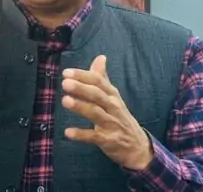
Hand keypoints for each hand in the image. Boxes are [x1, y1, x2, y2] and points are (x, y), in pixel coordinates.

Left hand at [61, 55, 153, 169]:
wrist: (137, 145)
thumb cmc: (119, 117)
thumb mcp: (113, 96)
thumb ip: (102, 78)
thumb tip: (100, 57)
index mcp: (112, 95)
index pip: (98, 81)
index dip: (82, 76)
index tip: (66, 73)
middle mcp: (113, 107)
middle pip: (97, 95)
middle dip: (81, 88)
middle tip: (64, 83)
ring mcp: (111, 123)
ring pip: (95, 113)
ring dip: (80, 107)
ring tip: (65, 100)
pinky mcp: (108, 140)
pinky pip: (94, 136)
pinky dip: (81, 134)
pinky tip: (68, 132)